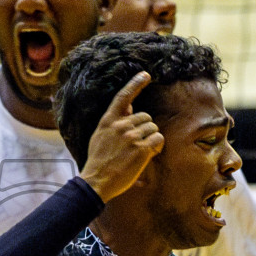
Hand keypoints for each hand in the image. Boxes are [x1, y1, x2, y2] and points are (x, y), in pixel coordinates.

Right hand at [78, 71, 165, 201]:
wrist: (96, 180)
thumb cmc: (98, 162)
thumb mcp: (100, 136)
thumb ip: (114, 122)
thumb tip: (129, 108)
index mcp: (108, 121)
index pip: (123, 96)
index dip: (135, 84)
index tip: (146, 75)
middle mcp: (120, 125)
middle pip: (146, 116)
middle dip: (146, 129)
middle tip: (139, 144)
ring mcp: (131, 136)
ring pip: (153, 128)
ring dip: (152, 139)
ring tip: (141, 152)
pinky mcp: (141, 149)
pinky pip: (158, 139)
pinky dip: (157, 146)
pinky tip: (150, 154)